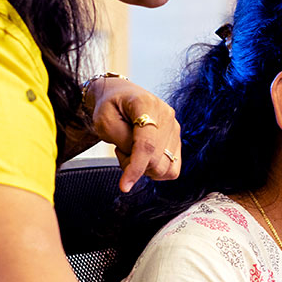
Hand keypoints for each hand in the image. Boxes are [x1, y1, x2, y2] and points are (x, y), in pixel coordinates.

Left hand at [83, 76, 181, 190]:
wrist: (119, 95)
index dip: (136, 168)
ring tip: (131, 150)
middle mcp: (166, 115)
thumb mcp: (104, 122)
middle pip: (156, 160)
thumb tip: (137, 162)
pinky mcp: (177, 138)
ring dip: (144, 168)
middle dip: (133, 165)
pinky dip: (156, 170)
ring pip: (166, 168)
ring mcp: (175, 127)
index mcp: (147, 104)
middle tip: (120, 149)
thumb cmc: (110, 106)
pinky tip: (144, 157)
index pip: (147, 144)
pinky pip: (172, 168)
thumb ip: (122, 141)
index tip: (124, 186)